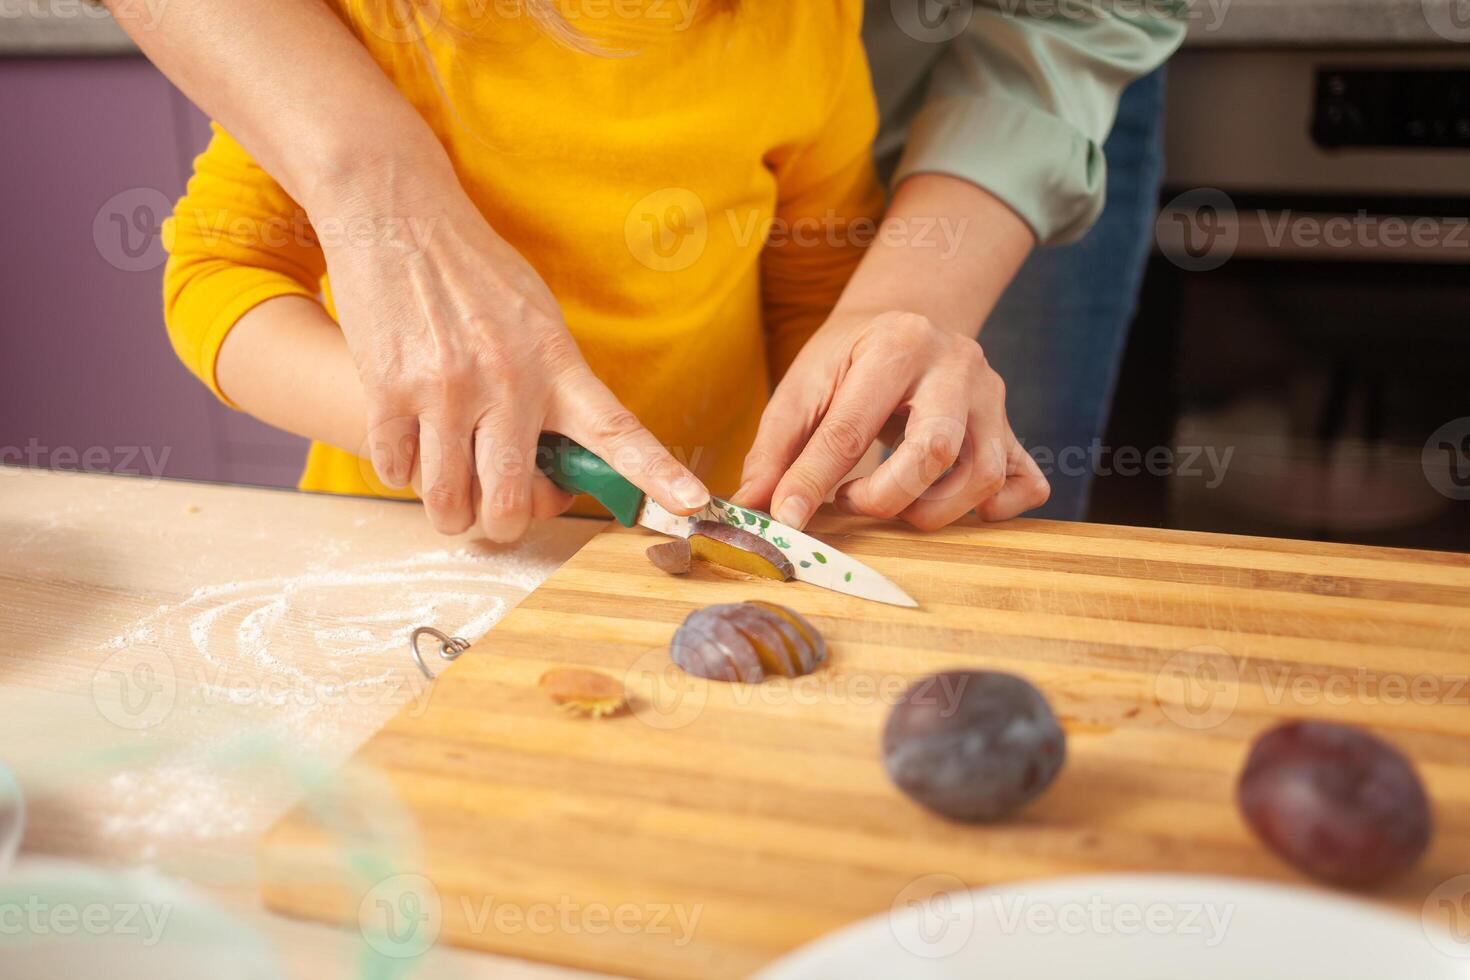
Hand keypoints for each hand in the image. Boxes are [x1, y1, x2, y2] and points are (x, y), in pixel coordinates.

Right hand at [318, 172, 709, 540]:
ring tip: (451, 487)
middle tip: (500, 506)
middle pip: (511, 501)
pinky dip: (403, 472)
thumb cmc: (476, 273)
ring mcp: (445, 389)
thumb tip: (561, 465)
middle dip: (506, 522)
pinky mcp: (388, 390)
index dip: (657, 474)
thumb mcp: (538, 321)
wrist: (398, 214)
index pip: (617, 431)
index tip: (693, 505)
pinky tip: (411, 443)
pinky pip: (397, 472)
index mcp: (556, 363)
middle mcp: (507, 381)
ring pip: (450, 501)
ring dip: (451, 510)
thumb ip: (555, 389)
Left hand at [733, 311, 1049, 530]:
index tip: (786, 518)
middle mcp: (957, 367)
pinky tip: (951, 505)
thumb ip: (776, 445)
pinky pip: (1026, 485)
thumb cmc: (850, 358)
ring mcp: (993, 400)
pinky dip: (994, 510)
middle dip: (884, 497)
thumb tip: (751, 505)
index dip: (813, 480)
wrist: (908, 322)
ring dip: (931, 510)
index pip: (852, 427)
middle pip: (937, 450)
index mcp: (898, 344)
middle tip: (849, 502)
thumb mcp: (804, 383)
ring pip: (983, 475)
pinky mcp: (1013, 430)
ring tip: (889, 500)